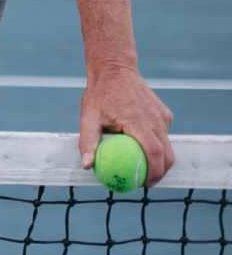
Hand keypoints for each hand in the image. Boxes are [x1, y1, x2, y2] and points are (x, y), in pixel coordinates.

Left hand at [79, 65, 174, 185]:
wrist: (115, 69)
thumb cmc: (99, 95)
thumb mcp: (88, 117)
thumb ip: (87, 141)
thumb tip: (87, 166)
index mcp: (138, 122)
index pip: (153, 153)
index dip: (154, 173)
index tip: (144, 185)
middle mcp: (155, 120)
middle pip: (167, 154)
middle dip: (161, 172)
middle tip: (147, 182)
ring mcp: (162, 116)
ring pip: (168, 144)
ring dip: (160, 159)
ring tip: (146, 170)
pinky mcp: (164, 113)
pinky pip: (163, 133)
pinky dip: (157, 142)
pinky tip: (142, 146)